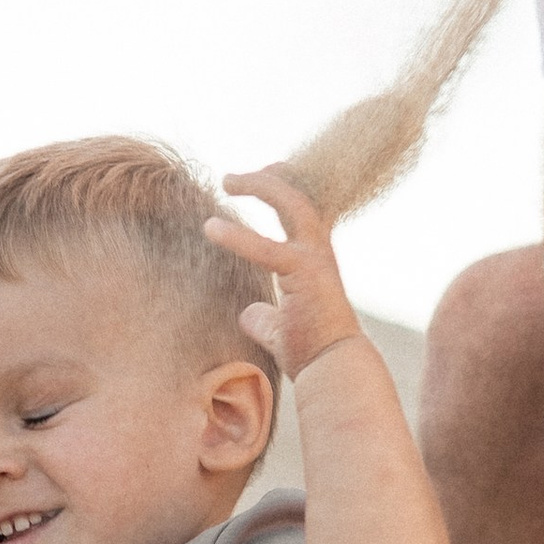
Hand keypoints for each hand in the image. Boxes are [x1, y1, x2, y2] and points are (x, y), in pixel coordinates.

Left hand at [204, 168, 360, 379]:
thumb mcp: (279, 329)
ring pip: (293, 204)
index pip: (302, 212)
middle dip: (270, 179)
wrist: (332, 367)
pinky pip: (267, 248)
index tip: (260, 176)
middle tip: (233, 176)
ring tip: (227, 180)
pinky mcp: (304, 273)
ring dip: (261, 187)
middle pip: (300, 197)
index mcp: (314, 260)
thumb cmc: (311, 352)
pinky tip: (210, 227)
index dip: (282, 189)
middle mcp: (319, 252)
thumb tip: (248, 314)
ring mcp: (315, 259)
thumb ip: (263, 317)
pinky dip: (237, 235)